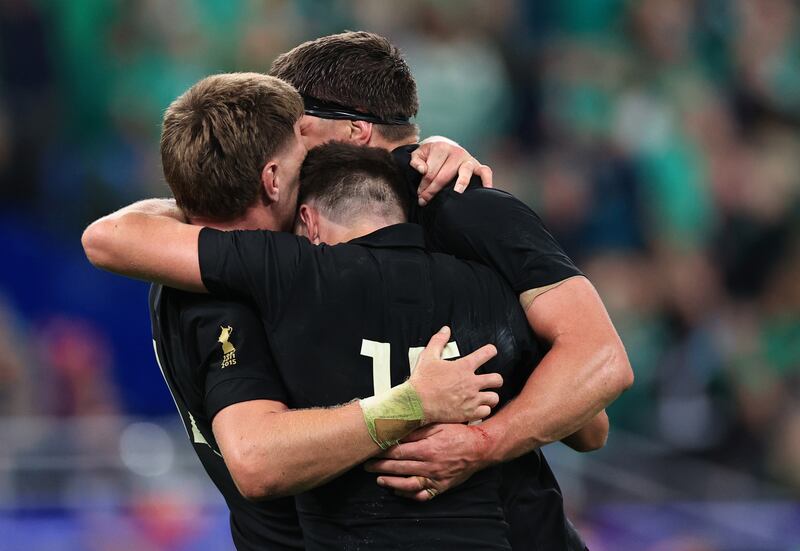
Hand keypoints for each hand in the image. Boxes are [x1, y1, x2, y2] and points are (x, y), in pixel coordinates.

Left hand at [364, 423, 492, 500]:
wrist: (480, 448)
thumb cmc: (459, 433)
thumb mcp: (438, 425)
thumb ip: (417, 429)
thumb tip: (398, 430)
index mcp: (427, 448)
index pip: (398, 452)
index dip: (382, 452)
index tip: (371, 450)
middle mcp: (430, 465)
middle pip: (399, 467)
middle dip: (380, 467)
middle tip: (367, 466)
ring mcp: (435, 478)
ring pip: (408, 484)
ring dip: (391, 483)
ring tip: (379, 480)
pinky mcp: (441, 486)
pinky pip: (422, 495)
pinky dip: (409, 495)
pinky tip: (398, 491)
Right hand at [409, 326, 500, 423]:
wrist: (415, 403)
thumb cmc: (422, 381)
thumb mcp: (428, 356)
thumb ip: (438, 341)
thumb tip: (445, 330)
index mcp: (463, 367)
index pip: (486, 353)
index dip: (491, 351)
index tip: (491, 352)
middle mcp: (471, 383)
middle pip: (497, 379)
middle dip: (496, 379)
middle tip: (492, 380)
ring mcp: (471, 399)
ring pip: (494, 397)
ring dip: (491, 396)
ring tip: (486, 396)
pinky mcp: (468, 413)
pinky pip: (486, 412)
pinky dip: (483, 410)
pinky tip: (478, 408)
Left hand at [412, 137, 492, 205]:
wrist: (444, 147)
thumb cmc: (431, 155)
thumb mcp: (419, 154)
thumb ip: (415, 161)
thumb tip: (422, 170)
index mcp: (441, 147)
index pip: (430, 172)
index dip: (423, 186)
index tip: (419, 196)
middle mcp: (456, 152)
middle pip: (444, 175)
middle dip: (433, 190)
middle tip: (425, 201)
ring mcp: (468, 159)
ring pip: (465, 172)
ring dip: (461, 183)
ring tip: (457, 193)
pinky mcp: (477, 165)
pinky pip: (485, 171)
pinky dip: (487, 180)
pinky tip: (486, 190)